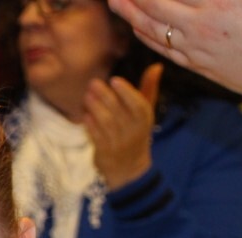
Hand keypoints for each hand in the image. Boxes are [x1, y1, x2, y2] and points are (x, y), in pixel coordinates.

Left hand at [83, 63, 160, 190]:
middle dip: (105, 96)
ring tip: (87, 96)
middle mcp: (133, 131)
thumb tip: (156, 66)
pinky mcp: (104, 151)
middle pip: (119, 112)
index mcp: (144, 119)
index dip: (127, 92)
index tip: (115, 80)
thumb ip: (149, 88)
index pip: (138, 105)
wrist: (129, 167)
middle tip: (93, 83)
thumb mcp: (145, 112)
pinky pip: (97, 136)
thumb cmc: (136, 132)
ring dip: (95, 108)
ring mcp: (118, 142)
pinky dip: (91, 125)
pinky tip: (84, 114)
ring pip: (106, 123)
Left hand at [108, 0, 241, 96]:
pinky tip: (135, 26)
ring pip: (152, 28)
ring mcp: (195, 45)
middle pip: (155, 5)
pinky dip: (144, 34)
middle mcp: (201, 23)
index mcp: (221, 1)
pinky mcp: (194, 63)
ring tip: (115, 1)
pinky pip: (161, 47)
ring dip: (130, 13)